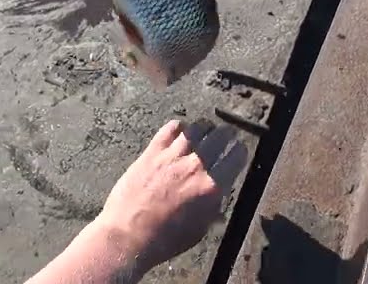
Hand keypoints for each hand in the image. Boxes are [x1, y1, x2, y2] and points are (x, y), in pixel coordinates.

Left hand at [93, 118, 247, 268]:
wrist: (127, 236)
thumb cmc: (164, 240)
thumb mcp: (199, 230)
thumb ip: (213, 209)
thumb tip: (218, 198)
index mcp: (211, 187)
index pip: (236, 157)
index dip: (240, 151)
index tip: (238, 151)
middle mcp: (195, 167)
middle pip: (220, 137)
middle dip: (226, 134)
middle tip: (226, 134)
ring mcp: (173, 157)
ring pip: (197, 129)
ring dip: (204, 128)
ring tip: (205, 129)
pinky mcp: (152, 152)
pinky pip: (170, 128)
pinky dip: (178, 127)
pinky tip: (179, 131)